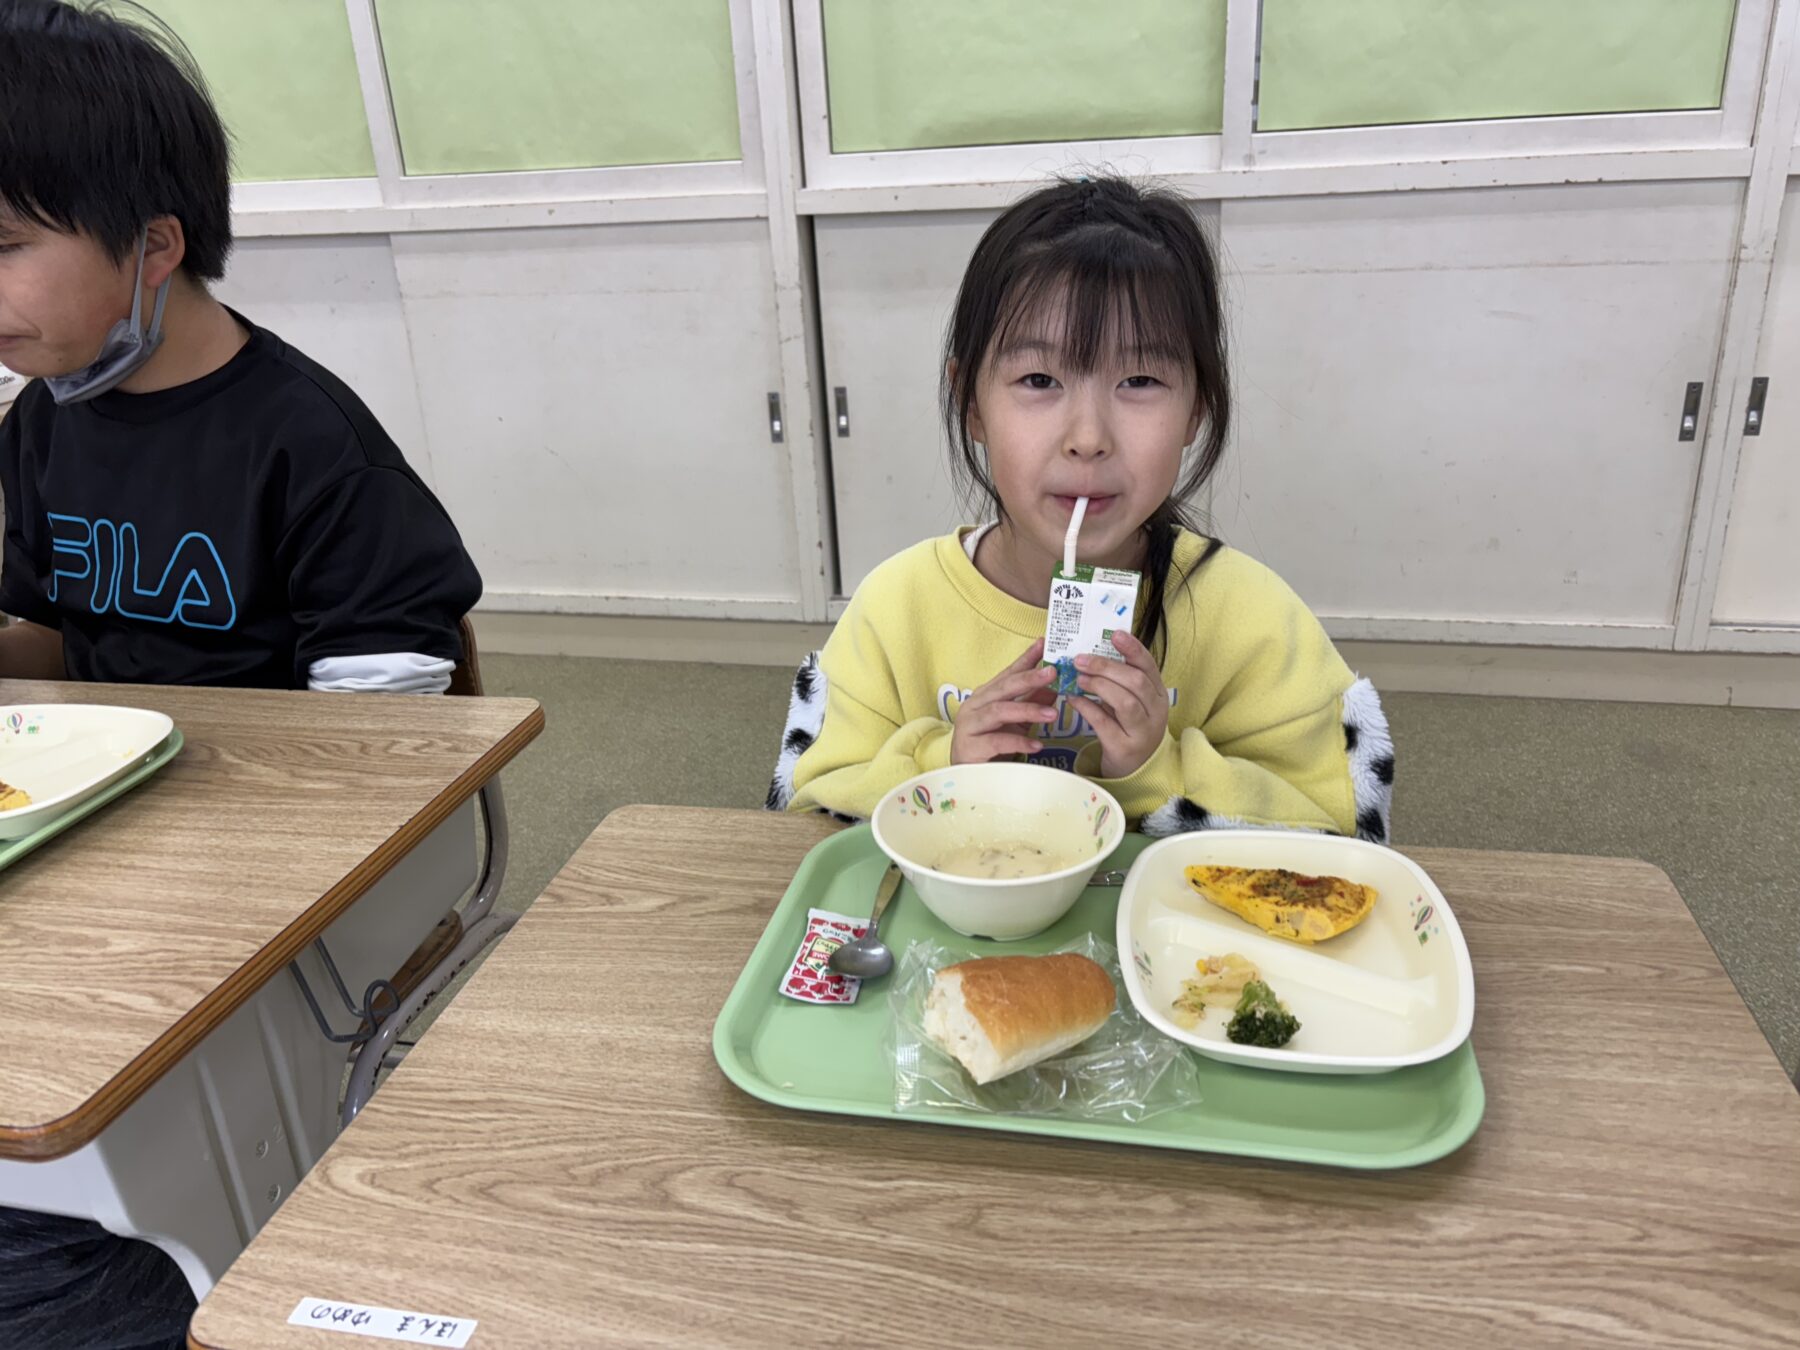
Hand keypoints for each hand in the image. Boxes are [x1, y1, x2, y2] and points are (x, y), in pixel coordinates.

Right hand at [950, 638, 1058, 764]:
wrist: (966, 778)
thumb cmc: (989, 747)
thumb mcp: (1015, 723)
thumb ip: (1031, 704)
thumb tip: (1053, 688)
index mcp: (986, 696)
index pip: (1008, 674)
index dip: (1026, 659)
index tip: (1043, 643)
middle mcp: (975, 706)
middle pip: (1003, 688)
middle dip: (1028, 678)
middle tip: (1052, 673)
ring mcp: (970, 726)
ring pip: (999, 712)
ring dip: (1027, 710)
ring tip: (1052, 714)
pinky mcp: (970, 748)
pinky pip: (996, 742)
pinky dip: (1018, 741)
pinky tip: (1036, 745)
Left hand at [1074, 630, 1168, 778]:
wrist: (1136, 769)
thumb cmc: (1129, 727)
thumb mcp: (1131, 702)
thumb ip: (1119, 681)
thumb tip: (1091, 654)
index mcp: (1158, 694)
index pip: (1149, 666)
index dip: (1133, 648)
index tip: (1115, 634)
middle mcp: (1155, 711)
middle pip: (1136, 682)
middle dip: (1107, 667)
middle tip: (1081, 659)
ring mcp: (1142, 731)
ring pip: (1125, 702)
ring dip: (1099, 686)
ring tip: (1078, 678)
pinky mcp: (1124, 748)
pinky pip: (1105, 724)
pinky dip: (1087, 708)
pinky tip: (1073, 699)